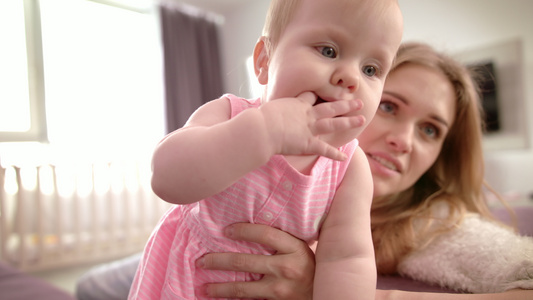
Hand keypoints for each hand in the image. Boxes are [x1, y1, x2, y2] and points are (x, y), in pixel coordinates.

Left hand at [196, 223, 314, 298]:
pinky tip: (219, 298)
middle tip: (201, 261)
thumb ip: (283, 240)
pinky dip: (233, 299)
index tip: (226, 230)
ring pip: (242, 287)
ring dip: (219, 288)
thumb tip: (254, 221)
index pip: (265, 234)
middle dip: (218, 261)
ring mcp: (281, 289)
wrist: (325, 293)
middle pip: (245, 261)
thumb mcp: (302, 249)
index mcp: (296, 248)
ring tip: (203, 287)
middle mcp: (287, 268)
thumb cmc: (311, 268)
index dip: (243, 230)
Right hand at [259, 92, 363, 160]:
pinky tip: (344, 156)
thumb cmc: (259, 119)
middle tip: (358, 102)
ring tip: (362, 119)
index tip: (326, 93)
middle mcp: (307, 114)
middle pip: (330, 107)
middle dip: (345, 104)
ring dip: (349, 121)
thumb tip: (258, 114)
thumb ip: (269, 111)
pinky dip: (334, 154)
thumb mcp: (265, 109)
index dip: (319, 95)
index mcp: (297, 104)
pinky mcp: (308, 143)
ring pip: (333, 123)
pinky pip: (324, 149)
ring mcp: (310, 128)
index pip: (311, 96)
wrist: (262, 129)